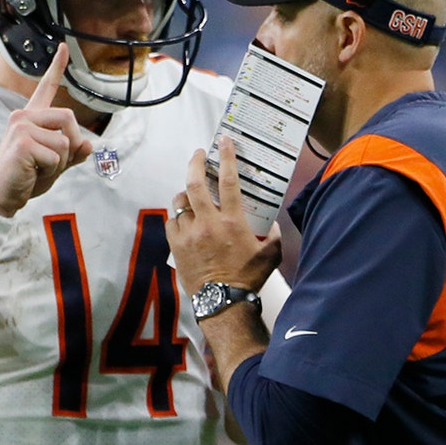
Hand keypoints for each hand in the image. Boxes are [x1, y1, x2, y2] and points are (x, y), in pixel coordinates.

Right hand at [0, 44, 93, 216]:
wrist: (1, 197)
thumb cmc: (26, 180)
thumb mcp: (54, 165)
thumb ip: (71, 154)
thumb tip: (89, 143)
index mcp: (30, 118)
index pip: (45, 88)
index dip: (56, 67)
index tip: (64, 47)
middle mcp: (23, 117)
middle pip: (69, 118)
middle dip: (71, 144)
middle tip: (53, 161)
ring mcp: (21, 127)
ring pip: (65, 140)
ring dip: (60, 161)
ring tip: (38, 168)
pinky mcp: (22, 142)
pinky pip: (57, 155)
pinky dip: (52, 170)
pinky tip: (32, 172)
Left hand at [165, 137, 281, 294]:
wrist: (223, 303)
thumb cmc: (248, 279)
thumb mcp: (270, 255)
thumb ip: (274, 234)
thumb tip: (273, 222)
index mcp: (232, 221)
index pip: (228, 181)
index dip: (226, 157)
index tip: (223, 141)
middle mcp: (208, 223)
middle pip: (195, 183)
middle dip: (195, 163)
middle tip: (199, 154)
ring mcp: (188, 234)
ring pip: (180, 202)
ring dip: (185, 193)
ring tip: (190, 191)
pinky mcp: (176, 246)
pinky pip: (171, 222)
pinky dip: (177, 216)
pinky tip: (183, 218)